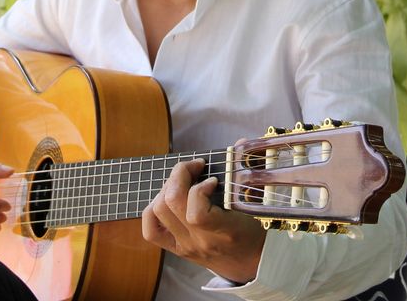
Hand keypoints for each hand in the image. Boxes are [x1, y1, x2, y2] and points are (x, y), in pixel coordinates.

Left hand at [142, 158, 265, 283]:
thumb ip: (245, 172)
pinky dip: (153, 208)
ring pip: (158, 210)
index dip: (199, 189)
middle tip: (195, 167)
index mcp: (224, 232)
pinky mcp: (175, 248)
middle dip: (180, 175)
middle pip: (171, 203)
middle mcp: (200, 241)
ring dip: (167, 187)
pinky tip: (169, 198)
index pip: (197, 214)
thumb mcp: (255, 206)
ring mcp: (184, 245)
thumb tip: (240, 141)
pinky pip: (150, 229)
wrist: (250, 266)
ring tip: (183, 180)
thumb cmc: (254, 232)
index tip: (212, 179)